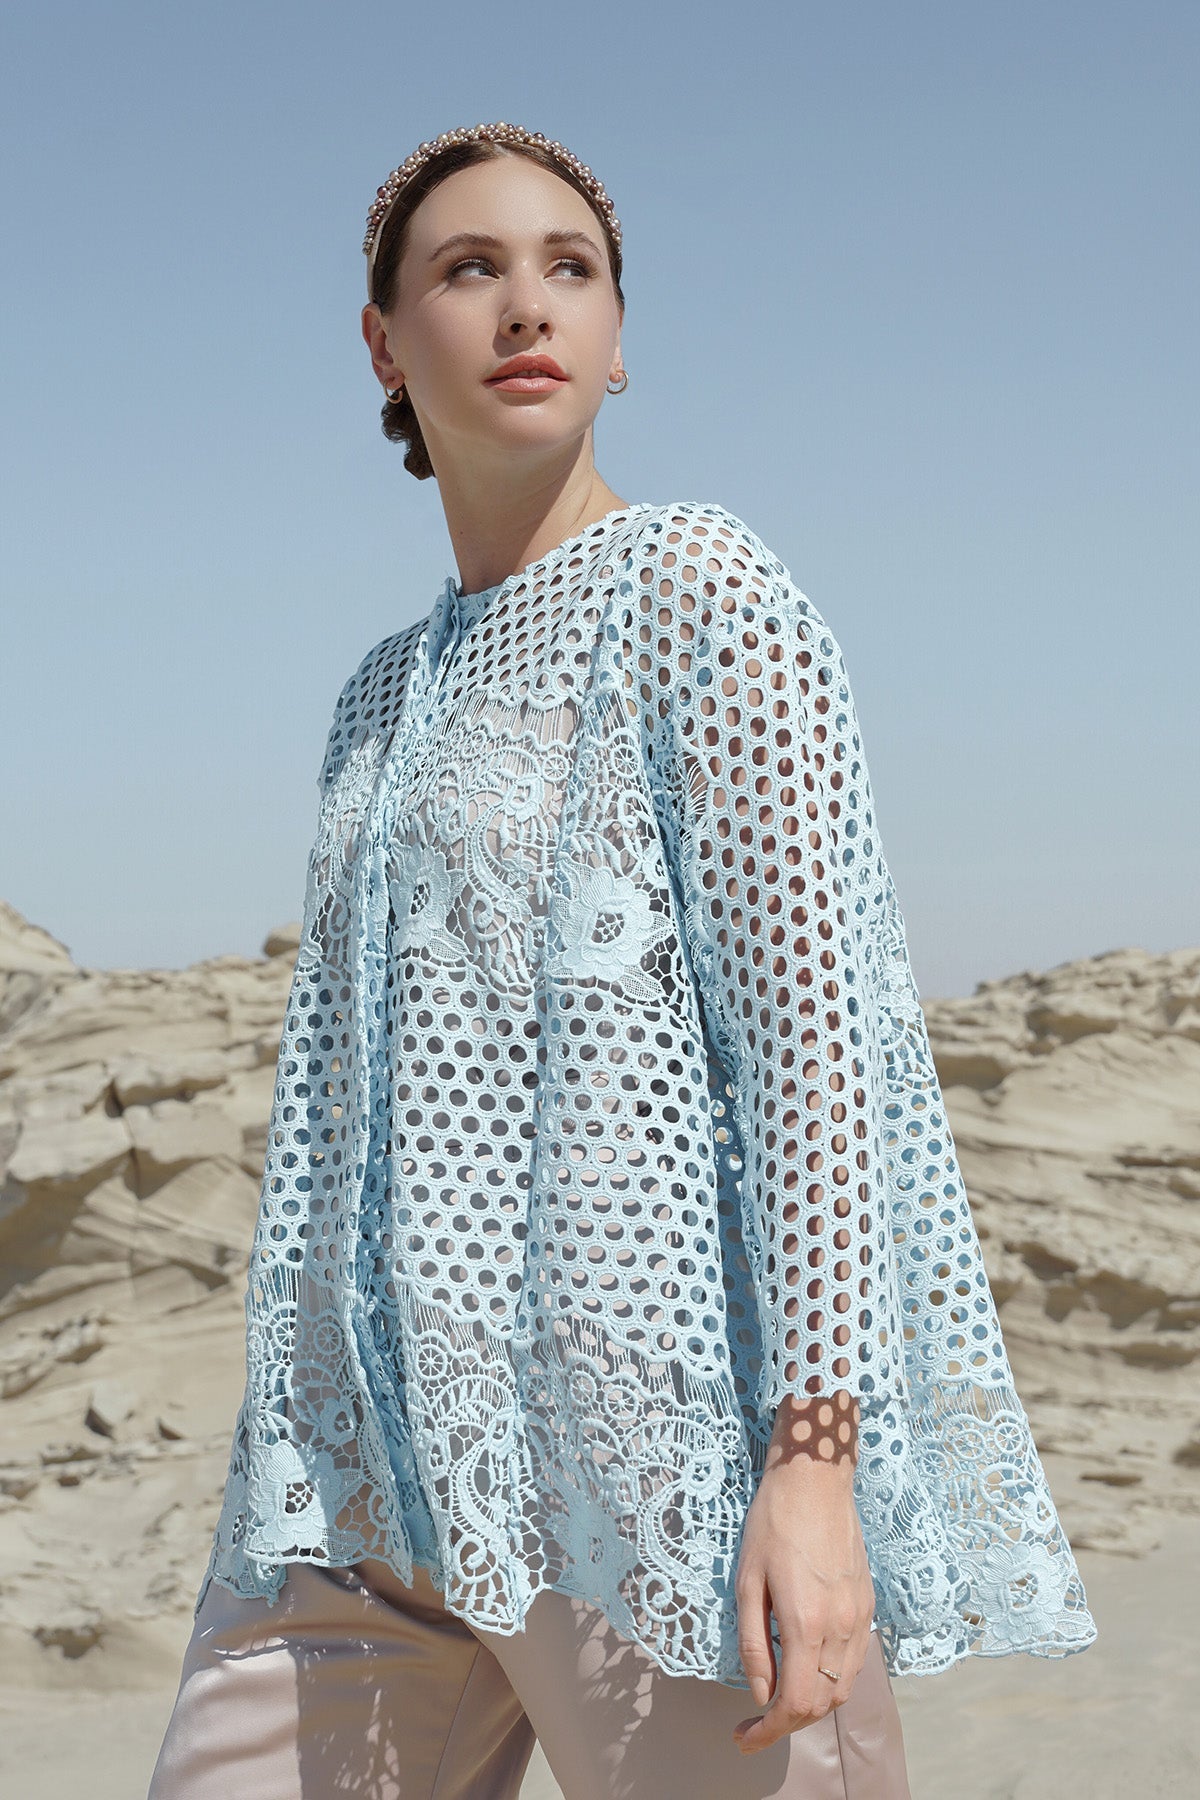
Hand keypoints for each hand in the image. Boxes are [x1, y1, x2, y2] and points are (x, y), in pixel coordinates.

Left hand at [732, 1392, 875, 1756]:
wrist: (815, 1480)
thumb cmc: (772, 1523)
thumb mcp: (747, 1582)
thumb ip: (752, 1643)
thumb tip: (760, 1694)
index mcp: (805, 1622)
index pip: (794, 1703)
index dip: (768, 1731)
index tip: (743, 1738)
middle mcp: (840, 1627)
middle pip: (821, 1704)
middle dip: (787, 1724)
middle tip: (754, 1724)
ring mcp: (858, 1617)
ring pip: (841, 1688)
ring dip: (811, 1707)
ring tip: (778, 1703)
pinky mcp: (866, 1604)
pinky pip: (854, 1662)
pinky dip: (831, 1681)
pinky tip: (806, 1672)